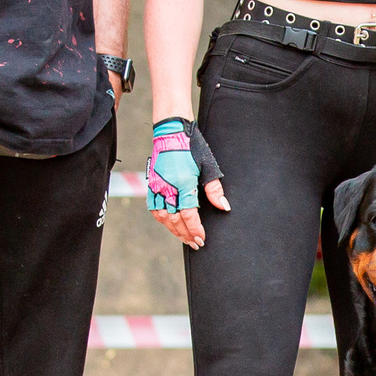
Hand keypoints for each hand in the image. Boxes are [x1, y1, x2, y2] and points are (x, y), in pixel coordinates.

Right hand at [147, 117, 228, 248]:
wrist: (171, 131)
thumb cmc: (192, 147)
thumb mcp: (208, 166)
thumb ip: (215, 190)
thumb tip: (224, 207)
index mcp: (183, 183)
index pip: (188, 214)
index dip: (195, 229)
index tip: (201, 239)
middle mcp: (167, 187)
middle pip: (175, 220)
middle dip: (186, 234)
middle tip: (196, 244)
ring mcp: (157, 186)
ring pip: (163, 216)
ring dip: (174, 230)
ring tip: (184, 237)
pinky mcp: (151, 184)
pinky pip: (153, 208)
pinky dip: (162, 219)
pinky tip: (170, 224)